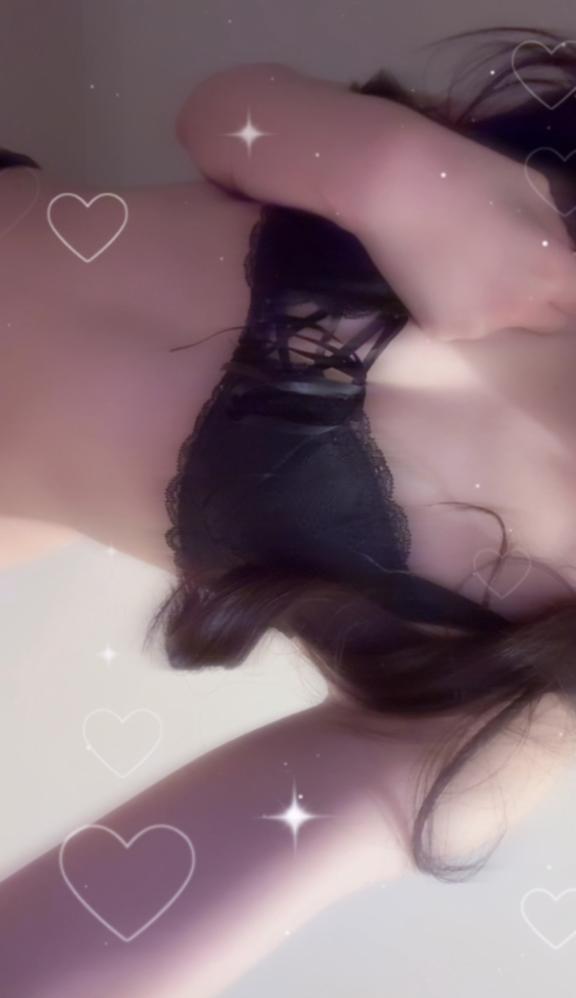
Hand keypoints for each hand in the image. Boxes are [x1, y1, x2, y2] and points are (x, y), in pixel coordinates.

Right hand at [354, 119, 575, 339]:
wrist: (392, 186)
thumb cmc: (469, 174)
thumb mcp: (535, 190)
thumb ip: (555, 232)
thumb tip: (559, 253)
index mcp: (551, 272)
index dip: (572, 288)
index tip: (562, 278)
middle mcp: (519, 309)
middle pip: (550, 323)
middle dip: (545, 302)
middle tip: (518, 269)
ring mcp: (479, 326)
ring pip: (504, 323)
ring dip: (499, 304)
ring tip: (467, 263)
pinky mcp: (441, 331)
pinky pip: (464, 323)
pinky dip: (458, 306)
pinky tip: (439, 272)